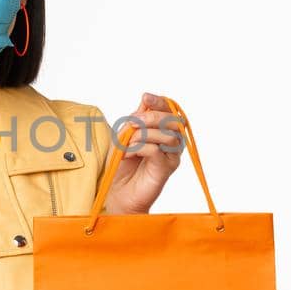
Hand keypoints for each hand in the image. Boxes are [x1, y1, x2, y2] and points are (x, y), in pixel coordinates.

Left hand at [102, 93, 183, 214]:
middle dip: (151, 117)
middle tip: (132, 123)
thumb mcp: (123, 136)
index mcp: (162, 131)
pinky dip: (140, 148)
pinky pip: (158, 150)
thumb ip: (135, 119)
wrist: (117, 193)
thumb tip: (145, 100)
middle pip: (173, 120)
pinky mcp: (166, 169)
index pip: (169, 111)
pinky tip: (128, 154)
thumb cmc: (120, 165)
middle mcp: (171, 142)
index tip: (145, 97)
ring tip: (127, 143)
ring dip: (143, 134)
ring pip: (168, 135)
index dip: (159, 102)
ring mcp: (171, 156)